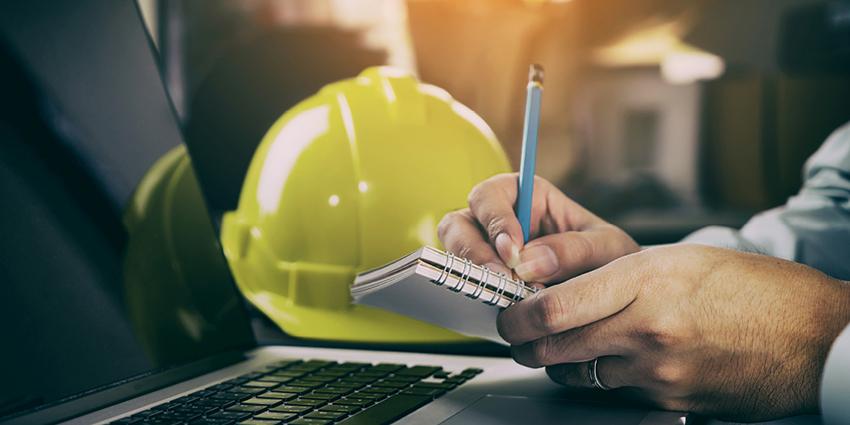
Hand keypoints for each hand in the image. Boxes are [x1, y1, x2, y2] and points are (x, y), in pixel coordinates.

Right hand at [438, 173, 638, 283]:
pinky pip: (463, 286)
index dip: (494, 219)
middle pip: (459, 223)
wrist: (617, 299)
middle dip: (473, 252)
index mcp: (528, 197)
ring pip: (453, 254)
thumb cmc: (611, 262)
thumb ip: (573, 250)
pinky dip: (473, 297)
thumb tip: (529, 262)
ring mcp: (486, 253)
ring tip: (499, 297)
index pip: (492, 194)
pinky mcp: (484, 284)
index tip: (512, 250)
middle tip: (499, 279)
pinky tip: (495, 309)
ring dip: (469, 275)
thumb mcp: (607, 249)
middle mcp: (499, 221)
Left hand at [498, 244, 849, 420]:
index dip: (519, 315)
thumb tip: (562, 287)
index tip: (509, 314)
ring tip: (569, 347)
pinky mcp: (671, 400)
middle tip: (520, 336)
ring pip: (580, 374)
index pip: (556, 306)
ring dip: (564, 363)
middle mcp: (647, 328)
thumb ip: (616, 274)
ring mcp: (660, 371)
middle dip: (527, 344)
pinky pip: (618, 392)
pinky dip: (607, 379)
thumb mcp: (678, 259)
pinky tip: (620, 362)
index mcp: (646, 279)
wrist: (815, 336)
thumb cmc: (753, 288)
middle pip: (556, 346)